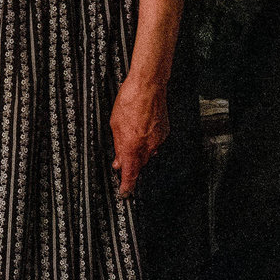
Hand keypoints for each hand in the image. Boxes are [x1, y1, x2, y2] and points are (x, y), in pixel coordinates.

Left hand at [110, 72, 168, 197]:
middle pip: (138, 164)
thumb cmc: (129, 101)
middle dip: (130, 163)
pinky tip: (142, 128)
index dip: (127, 186)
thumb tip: (118, 160)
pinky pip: (155, 143)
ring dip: (139, 150)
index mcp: (132, 146)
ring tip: (132, 135)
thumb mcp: (115, 125)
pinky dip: (148, 140)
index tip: (124, 193)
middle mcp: (147, 146)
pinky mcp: (164, 132)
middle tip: (121, 158)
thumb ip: (118, 145)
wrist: (148, 86)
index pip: (130, 174)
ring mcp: (158, 140)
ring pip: (147, 153)